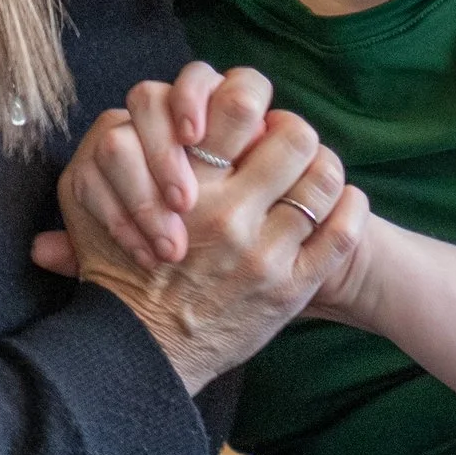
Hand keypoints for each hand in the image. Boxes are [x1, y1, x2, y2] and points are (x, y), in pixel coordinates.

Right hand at [33, 91, 367, 391]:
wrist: (141, 351)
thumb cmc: (122, 273)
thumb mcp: (103, 206)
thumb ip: (124, 155)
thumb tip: (145, 117)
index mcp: (189, 187)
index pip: (242, 106)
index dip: (255, 103)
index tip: (255, 119)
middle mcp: (228, 216)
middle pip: (295, 138)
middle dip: (295, 133)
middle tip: (290, 144)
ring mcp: (264, 254)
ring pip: (324, 181)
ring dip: (325, 170)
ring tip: (317, 172)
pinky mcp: (290, 289)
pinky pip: (342, 232)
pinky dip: (351, 208)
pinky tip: (345, 202)